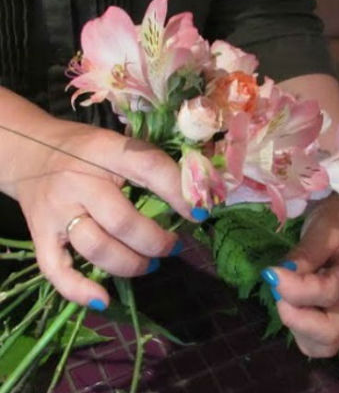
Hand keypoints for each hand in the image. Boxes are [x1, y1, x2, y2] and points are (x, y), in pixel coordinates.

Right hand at [13, 117, 193, 308]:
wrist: (30, 152)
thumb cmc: (85, 150)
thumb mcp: (119, 145)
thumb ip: (152, 166)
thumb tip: (194, 198)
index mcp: (105, 150)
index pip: (149, 168)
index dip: (179, 194)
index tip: (200, 214)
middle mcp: (77, 182)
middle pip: (123, 222)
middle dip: (156, 242)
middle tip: (172, 246)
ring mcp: (55, 211)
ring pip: (97, 249)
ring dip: (132, 264)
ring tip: (150, 263)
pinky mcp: (39, 234)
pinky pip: (55, 270)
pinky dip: (79, 290)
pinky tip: (103, 300)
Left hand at [261, 187, 338, 356]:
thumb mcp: (324, 228)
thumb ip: (304, 254)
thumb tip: (277, 277)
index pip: (329, 293)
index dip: (296, 288)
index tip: (271, 273)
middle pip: (329, 336)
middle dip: (295, 317)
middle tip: (278, 287)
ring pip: (321, 343)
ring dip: (295, 324)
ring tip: (285, 293)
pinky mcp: (335, 312)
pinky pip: (315, 334)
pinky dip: (297, 322)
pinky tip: (290, 297)